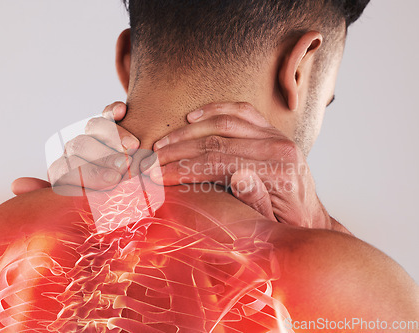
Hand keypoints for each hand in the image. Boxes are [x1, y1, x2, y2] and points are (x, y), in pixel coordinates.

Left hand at [11, 102, 138, 194]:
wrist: (129, 185)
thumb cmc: (106, 201)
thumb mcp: (82, 205)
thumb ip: (52, 197)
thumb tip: (16, 185)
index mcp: (64, 173)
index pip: (65, 169)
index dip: (88, 174)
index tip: (112, 181)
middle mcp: (76, 151)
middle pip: (80, 146)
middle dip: (103, 156)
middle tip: (124, 167)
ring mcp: (93, 135)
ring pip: (94, 126)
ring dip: (113, 134)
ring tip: (133, 147)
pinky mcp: (112, 121)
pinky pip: (108, 112)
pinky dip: (113, 109)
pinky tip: (122, 111)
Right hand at [143, 102, 346, 231]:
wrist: (310, 219)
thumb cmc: (287, 227)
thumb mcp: (274, 226)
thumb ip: (258, 201)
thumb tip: (240, 175)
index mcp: (278, 173)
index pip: (217, 164)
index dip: (182, 168)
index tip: (155, 175)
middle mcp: (280, 148)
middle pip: (216, 141)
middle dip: (177, 150)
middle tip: (150, 159)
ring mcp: (276, 135)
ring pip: (223, 122)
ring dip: (188, 131)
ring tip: (162, 143)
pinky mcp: (273, 129)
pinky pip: (241, 110)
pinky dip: (214, 109)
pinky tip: (192, 116)